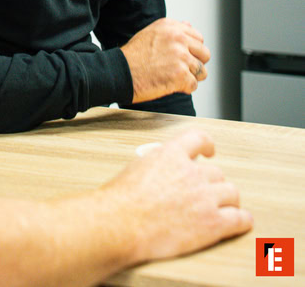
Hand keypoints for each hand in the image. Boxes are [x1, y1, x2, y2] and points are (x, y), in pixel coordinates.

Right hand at [102, 129, 252, 261]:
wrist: (122, 223)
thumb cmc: (123, 199)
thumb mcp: (139, 166)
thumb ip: (160, 163)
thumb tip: (166, 168)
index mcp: (172, 154)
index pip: (199, 139)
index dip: (207, 145)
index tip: (209, 151)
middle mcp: (193, 173)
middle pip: (217, 173)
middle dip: (213, 182)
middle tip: (207, 192)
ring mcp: (205, 198)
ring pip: (231, 192)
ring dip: (227, 199)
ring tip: (224, 206)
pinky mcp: (213, 224)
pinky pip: (240, 219)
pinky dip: (242, 220)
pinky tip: (240, 221)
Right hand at [120, 18, 209, 102]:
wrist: (119, 72)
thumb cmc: (133, 56)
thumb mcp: (151, 34)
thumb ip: (173, 30)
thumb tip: (189, 25)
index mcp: (171, 26)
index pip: (198, 38)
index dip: (192, 50)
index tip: (182, 57)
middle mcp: (178, 38)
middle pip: (204, 54)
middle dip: (195, 64)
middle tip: (179, 69)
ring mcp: (180, 56)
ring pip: (202, 71)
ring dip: (190, 77)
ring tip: (173, 78)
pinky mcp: (180, 75)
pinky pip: (193, 85)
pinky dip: (183, 88)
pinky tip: (169, 84)